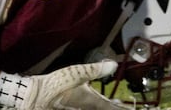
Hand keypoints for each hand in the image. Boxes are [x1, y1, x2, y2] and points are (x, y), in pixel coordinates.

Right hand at [0, 61, 122, 109]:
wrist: (36, 97)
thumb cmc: (56, 85)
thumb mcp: (77, 74)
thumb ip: (95, 69)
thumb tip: (113, 64)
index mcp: (92, 102)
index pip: (111, 108)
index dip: (122, 108)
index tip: (133, 109)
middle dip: (115, 108)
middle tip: (124, 105)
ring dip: (106, 107)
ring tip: (115, 104)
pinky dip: (97, 107)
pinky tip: (96, 104)